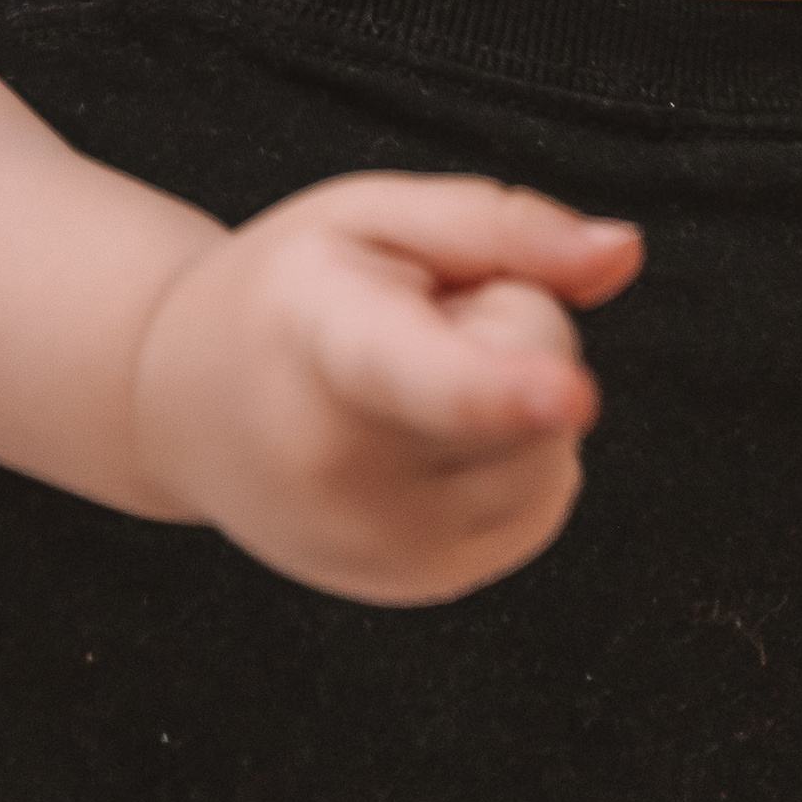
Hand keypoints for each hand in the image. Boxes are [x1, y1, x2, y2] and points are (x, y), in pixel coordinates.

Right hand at [132, 177, 641, 606]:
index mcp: (322, 344)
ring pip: (554, 448)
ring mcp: (387, 546)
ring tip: (408, 384)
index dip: (503, 387)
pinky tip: (423, 439)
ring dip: (512, 401)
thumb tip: (620, 254)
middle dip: (507, 327)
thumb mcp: (368, 216)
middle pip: (537, 377)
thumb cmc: (284, 292)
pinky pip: (544, 500)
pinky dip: (509, 457)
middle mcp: (349, 470)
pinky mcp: (426, 584)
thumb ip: (499, 226)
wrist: (180, 406)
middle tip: (410, 323)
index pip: (426, 373)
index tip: (567, 395)